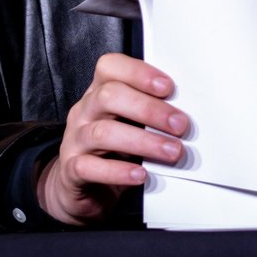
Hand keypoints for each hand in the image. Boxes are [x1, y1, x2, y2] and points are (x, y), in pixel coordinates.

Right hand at [37, 53, 188, 224]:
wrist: (81, 188)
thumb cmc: (113, 151)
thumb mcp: (130, 125)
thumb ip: (149, 114)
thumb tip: (185, 114)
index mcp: (99, 93)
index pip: (110, 67)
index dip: (138, 73)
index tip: (168, 87)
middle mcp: (85, 111)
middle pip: (109, 96)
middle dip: (149, 109)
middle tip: (179, 125)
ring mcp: (75, 140)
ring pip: (103, 133)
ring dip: (143, 141)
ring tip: (171, 152)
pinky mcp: (71, 170)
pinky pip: (89, 167)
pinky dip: (117, 171)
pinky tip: (140, 174)